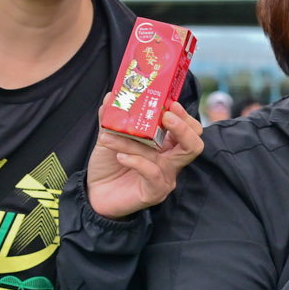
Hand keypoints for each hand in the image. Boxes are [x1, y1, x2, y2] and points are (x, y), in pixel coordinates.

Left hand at [87, 107, 204, 218]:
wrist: (94, 193)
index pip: (190, 129)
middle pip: (195, 144)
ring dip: (136, 143)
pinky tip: (120, 156)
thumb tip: (111, 96)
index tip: (171, 103)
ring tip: (110, 136)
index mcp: (166, 145)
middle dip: (184, 127)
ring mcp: (166, 178)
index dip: (184, 116)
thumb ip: (111, 118)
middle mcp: (171, 161)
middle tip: (166, 116)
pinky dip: (136, 161)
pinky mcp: (155, 192)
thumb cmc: (108, 165)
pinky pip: (154, 174)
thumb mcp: (108, 136)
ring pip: (164, 156)